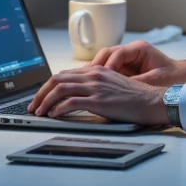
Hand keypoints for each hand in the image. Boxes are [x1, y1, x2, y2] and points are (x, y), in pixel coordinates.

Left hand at [27, 65, 168, 125]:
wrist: (152, 101)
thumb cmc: (135, 97)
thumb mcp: (112, 85)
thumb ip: (95, 86)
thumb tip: (77, 96)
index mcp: (96, 70)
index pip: (64, 74)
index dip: (48, 85)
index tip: (40, 97)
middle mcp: (94, 75)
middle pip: (57, 79)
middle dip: (41, 93)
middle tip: (34, 106)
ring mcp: (96, 87)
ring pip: (61, 89)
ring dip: (46, 101)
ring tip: (39, 112)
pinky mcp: (99, 101)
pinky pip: (72, 102)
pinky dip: (59, 109)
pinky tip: (54, 115)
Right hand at [91, 40, 185, 87]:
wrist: (184, 78)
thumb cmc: (173, 78)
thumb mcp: (155, 81)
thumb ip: (136, 83)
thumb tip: (116, 89)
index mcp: (139, 49)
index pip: (117, 54)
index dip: (107, 66)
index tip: (101, 79)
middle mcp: (131, 51)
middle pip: (106, 54)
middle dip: (94, 68)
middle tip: (84, 80)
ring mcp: (127, 59)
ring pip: (104, 61)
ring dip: (94, 72)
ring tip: (84, 83)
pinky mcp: (125, 68)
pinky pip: (108, 70)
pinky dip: (100, 78)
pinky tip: (92, 87)